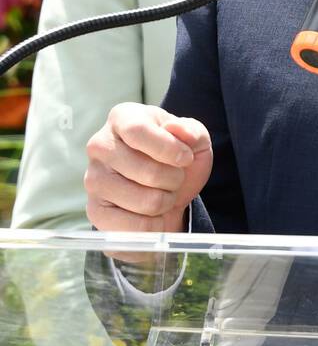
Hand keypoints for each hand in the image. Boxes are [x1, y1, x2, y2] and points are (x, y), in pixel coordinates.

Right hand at [85, 102, 211, 237]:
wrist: (167, 190)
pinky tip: (151, 212)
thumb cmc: (176, 158)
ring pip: (147, 201)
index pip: (138, 131)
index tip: (186, 158)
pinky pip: (134, 227)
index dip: (169, 149)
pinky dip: (154, 224)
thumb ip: (192, 131)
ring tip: (163, 192)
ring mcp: (94, 179)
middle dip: (174, 179)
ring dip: (166, 201)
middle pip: (148, 171)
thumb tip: (177, 130)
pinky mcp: (95, 211)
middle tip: (174, 178)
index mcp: (122, 118)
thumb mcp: (194, 139)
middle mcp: (100, 146)